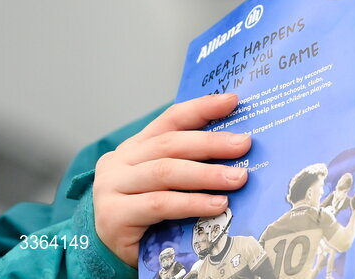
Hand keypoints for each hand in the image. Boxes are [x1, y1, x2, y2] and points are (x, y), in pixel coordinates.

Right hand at [93, 94, 251, 265]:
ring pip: (166, 172)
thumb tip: (237, 149)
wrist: (110, 252)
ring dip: (207, 174)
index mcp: (136, 146)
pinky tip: (217, 205)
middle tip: (244, 145)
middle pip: (171, 144)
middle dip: (212, 143)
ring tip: (238, 178)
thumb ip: (189, 163)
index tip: (232, 101)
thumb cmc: (146, 214)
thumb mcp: (167, 182)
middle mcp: (120, 162)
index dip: (202, 108)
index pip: (171, 119)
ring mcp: (112, 187)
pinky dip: (192, 203)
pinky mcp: (113, 215)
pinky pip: (160, 204)